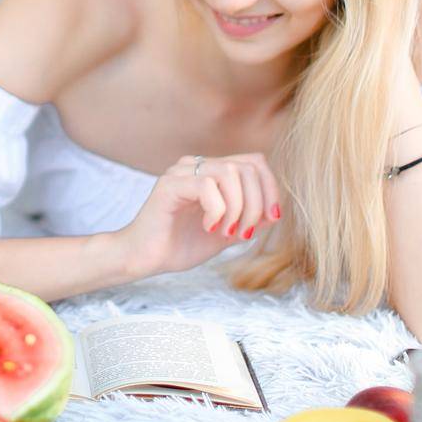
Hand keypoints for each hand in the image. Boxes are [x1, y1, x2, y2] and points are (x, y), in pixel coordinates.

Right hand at [117, 153, 281, 279]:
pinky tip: (208, 227)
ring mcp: (182, 172)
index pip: (254, 163)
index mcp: (211, 172)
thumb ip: (249, 219)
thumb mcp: (227, 232)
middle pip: (247, 167)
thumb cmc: (181, 245)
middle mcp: (197, 166)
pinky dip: (217, 211)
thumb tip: (275, 210)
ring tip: (225, 232)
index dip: (270, 188)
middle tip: (243, 233)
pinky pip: (207, 187)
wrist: (146, 259)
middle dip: (256, 204)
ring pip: (230, 173)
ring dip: (238, 209)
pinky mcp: (169, 185)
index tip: (270, 219)